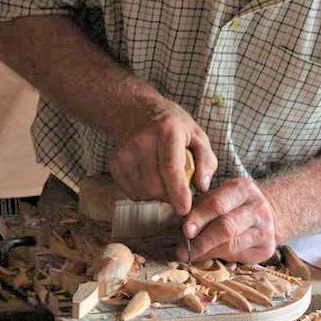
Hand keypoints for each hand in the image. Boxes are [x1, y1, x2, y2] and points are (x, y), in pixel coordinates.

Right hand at [108, 97, 216, 215]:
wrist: (137, 111)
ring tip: (164, 181)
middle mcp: (142, 140)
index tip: (184, 209)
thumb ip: (206, 161)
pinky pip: (130, 192)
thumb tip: (202, 187)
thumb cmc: (173, 127)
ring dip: (157, 195)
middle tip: (178, 189)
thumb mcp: (198, 136)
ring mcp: (125, 151)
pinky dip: (143, 193)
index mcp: (167, 131)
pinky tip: (150, 179)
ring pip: (142, 192)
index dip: (177, 191)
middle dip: (170, 196)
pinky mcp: (114, 161)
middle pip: (155, 185)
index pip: (170, 167)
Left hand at [179, 177, 276, 264]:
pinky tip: (208, 255)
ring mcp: (266, 229)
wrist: (261, 214)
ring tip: (190, 254)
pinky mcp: (268, 249)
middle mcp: (258, 208)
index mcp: (243, 189)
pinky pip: (238, 257)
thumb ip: (198, 209)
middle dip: (202, 241)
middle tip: (182, 250)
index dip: (199, 219)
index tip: (185, 231)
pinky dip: (219, 257)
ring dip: (207, 252)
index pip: (217, 205)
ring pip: (231, 246)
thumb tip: (176, 226)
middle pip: (226, 228)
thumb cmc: (230, 205)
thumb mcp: (215, 197)